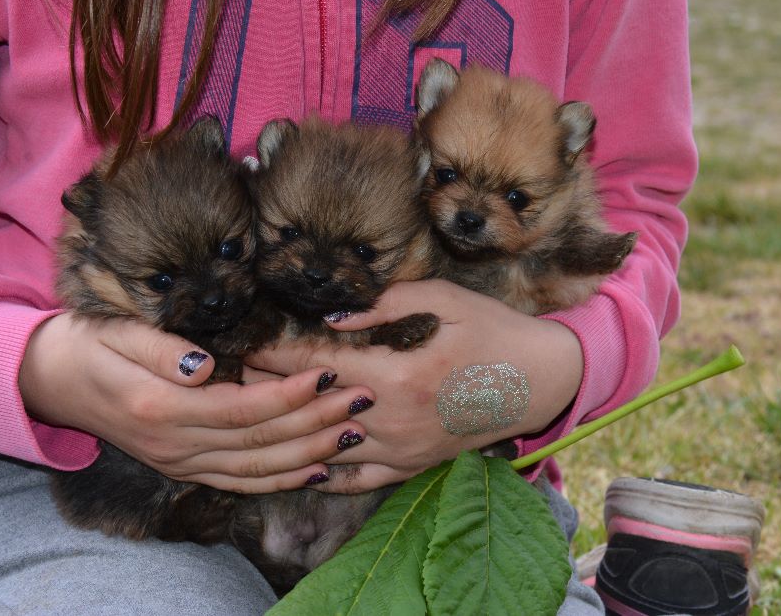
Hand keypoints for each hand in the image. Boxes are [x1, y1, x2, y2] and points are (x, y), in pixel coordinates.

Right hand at [18, 313, 373, 492]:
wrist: (54, 380)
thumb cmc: (91, 344)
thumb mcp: (118, 332)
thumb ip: (162, 350)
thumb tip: (207, 366)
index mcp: (162, 407)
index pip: (241, 407)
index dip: (289, 394)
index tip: (329, 373)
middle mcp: (174, 444)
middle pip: (259, 440)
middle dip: (315, 421)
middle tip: (361, 399)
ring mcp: (180, 462)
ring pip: (256, 468)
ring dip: (309, 454)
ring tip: (353, 433)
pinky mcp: (185, 468)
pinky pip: (239, 482)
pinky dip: (280, 480)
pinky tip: (316, 471)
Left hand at [247, 279, 583, 492]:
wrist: (540, 381)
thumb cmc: (494, 331)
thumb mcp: (446, 300)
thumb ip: (386, 304)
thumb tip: (332, 316)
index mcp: (401, 375)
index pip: (319, 366)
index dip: (278, 354)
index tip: (248, 345)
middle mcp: (396, 421)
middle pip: (313, 410)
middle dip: (272, 392)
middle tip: (240, 376)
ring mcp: (405, 450)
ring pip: (328, 449)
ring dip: (292, 431)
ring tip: (262, 414)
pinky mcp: (414, 466)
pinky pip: (358, 480)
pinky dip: (325, 473)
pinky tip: (302, 461)